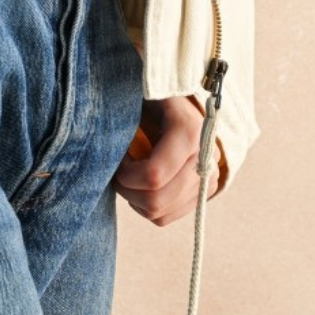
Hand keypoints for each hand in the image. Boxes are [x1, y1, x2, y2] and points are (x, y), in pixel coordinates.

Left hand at [114, 96, 223, 225]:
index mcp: (190, 131)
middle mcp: (205, 158)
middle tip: (118, 171)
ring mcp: (209, 178)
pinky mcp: (205, 193)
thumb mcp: (140, 97)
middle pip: (156, 201)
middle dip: (127, 190)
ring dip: (135, 199)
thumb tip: (105, 147)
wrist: (180, 102)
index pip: (153, 175)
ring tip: (130, 175)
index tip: (117, 159)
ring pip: (160, 213)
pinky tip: (142, 184)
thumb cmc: (150, 97)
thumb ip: (124, 114)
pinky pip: (167, 217)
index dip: (125, 175)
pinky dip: (146, 207)